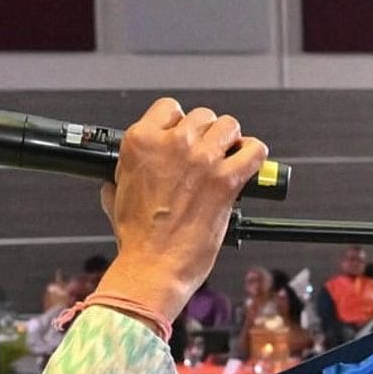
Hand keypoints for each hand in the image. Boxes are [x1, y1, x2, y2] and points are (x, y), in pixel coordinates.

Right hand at [96, 99, 269, 323]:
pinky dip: (255, 155)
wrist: (153, 265)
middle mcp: (172, 144)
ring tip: (229, 158)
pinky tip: (248, 165)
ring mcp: (201, 160)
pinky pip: (254, 151)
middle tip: (207, 155)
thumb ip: (124, 173)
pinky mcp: (226, 180)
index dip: (179, 123)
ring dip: (231, 141)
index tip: (185, 137)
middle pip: (202, 116)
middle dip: (207, 134)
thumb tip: (123, 172)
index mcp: (141, 142)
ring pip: (229, 126)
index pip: (168, 108)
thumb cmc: (137, 237)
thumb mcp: (117, 194)